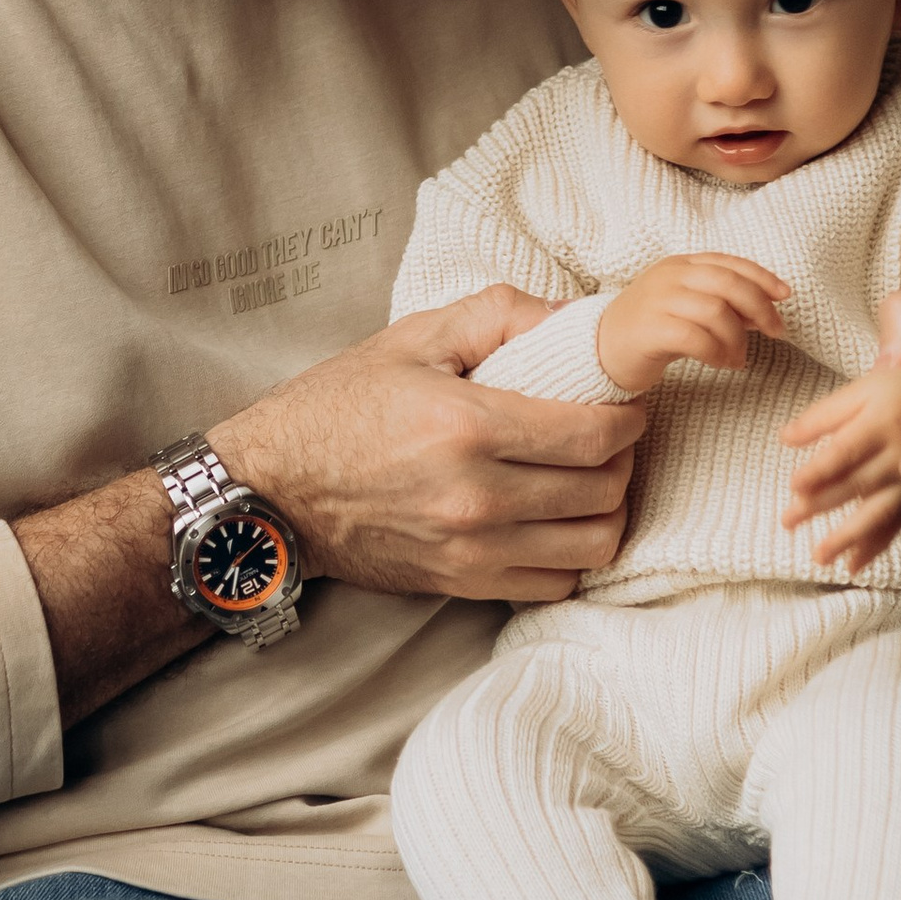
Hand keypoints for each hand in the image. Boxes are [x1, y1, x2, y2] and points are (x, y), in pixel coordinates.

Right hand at [213, 289, 644, 607]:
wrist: (272, 491)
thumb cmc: (337, 408)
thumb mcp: (411, 338)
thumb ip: (501, 315)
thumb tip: (578, 317)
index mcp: (465, 424)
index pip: (594, 433)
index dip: (627, 416)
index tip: (622, 403)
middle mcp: (475, 495)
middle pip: (604, 488)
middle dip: (622, 457)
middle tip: (608, 436)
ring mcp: (470, 549)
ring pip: (593, 544)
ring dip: (607, 509)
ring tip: (589, 480)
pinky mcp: (462, 584)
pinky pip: (556, 584)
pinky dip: (571, 556)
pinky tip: (554, 523)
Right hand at [597, 254, 789, 398]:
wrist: (600, 349)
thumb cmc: (651, 329)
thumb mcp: (686, 307)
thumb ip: (721, 303)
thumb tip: (764, 311)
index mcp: (680, 264)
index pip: (729, 263)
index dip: (762, 277)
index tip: (785, 296)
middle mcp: (669, 276)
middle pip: (728, 283)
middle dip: (760, 308)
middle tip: (776, 332)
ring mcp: (657, 300)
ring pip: (717, 312)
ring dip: (738, 339)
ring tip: (739, 358)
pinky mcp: (650, 329)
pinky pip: (697, 338)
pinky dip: (718, 353)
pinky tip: (722, 363)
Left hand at [780, 362, 900, 574]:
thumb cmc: (898, 391)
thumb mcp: (862, 390)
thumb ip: (824, 415)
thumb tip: (785, 438)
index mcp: (883, 422)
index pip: (846, 451)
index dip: (821, 470)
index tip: (794, 485)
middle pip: (857, 484)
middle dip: (821, 505)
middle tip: (787, 521)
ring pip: (878, 512)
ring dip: (848, 537)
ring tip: (819, 557)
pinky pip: (897, 525)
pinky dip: (875, 547)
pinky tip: (852, 566)